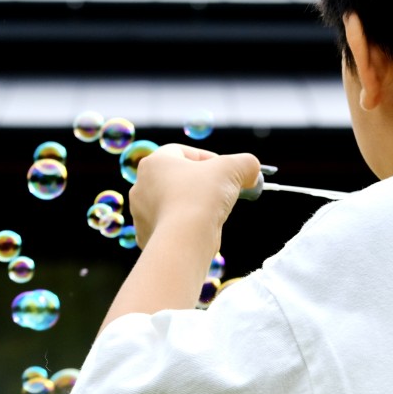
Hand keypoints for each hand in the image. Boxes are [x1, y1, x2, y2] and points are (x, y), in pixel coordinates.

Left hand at [129, 144, 260, 250]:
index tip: (228, 172)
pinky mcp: (145, 236)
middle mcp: (140, 186)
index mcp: (154, 162)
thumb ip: (245, 164)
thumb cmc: (203, 197)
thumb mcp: (233, 169)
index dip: (210, 159)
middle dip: (201, 185)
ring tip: (213, 214)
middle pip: (177, 179)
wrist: (183, 241)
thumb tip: (252, 171)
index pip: (184, 152)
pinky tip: (200, 232)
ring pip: (173, 204)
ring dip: (193, 206)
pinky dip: (185, 227)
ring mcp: (140, 213)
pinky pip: (170, 227)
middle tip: (222, 193)